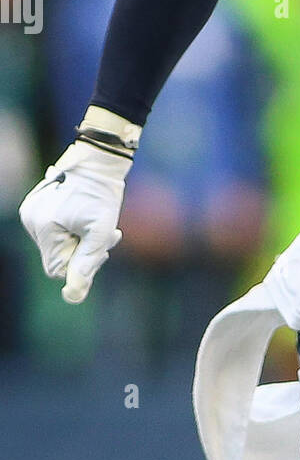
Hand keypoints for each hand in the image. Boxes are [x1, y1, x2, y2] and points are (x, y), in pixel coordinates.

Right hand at [19, 140, 130, 302]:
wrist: (97, 162)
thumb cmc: (102, 195)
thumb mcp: (101, 232)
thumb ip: (87, 263)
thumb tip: (73, 297)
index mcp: (44, 227)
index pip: (58, 270)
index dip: (83, 265)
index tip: (103, 250)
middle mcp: (31, 220)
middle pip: (57, 258)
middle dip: (83, 252)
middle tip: (109, 235)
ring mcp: (31, 213)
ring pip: (56, 246)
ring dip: (79, 241)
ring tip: (97, 224)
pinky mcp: (35, 207)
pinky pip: (53, 232)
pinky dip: (70, 231)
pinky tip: (84, 218)